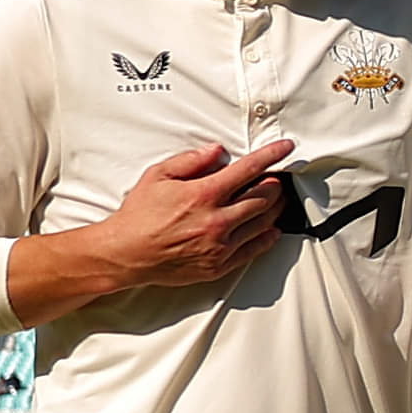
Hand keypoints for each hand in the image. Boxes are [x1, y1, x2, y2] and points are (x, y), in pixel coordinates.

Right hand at [96, 141, 295, 293]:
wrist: (126, 254)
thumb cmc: (139, 216)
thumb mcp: (158, 176)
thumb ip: (190, 161)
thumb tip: (217, 151)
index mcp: (203, 194)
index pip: (249, 169)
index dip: (272, 155)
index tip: (285, 148)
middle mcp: (216, 220)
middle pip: (265, 196)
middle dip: (276, 183)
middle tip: (277, 177)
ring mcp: (220, 245)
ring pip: (265, 222)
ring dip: (275, 207)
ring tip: (275, 198)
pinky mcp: (219, 265)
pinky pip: (255, 249)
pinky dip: (268, 236)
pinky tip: (270, 228)